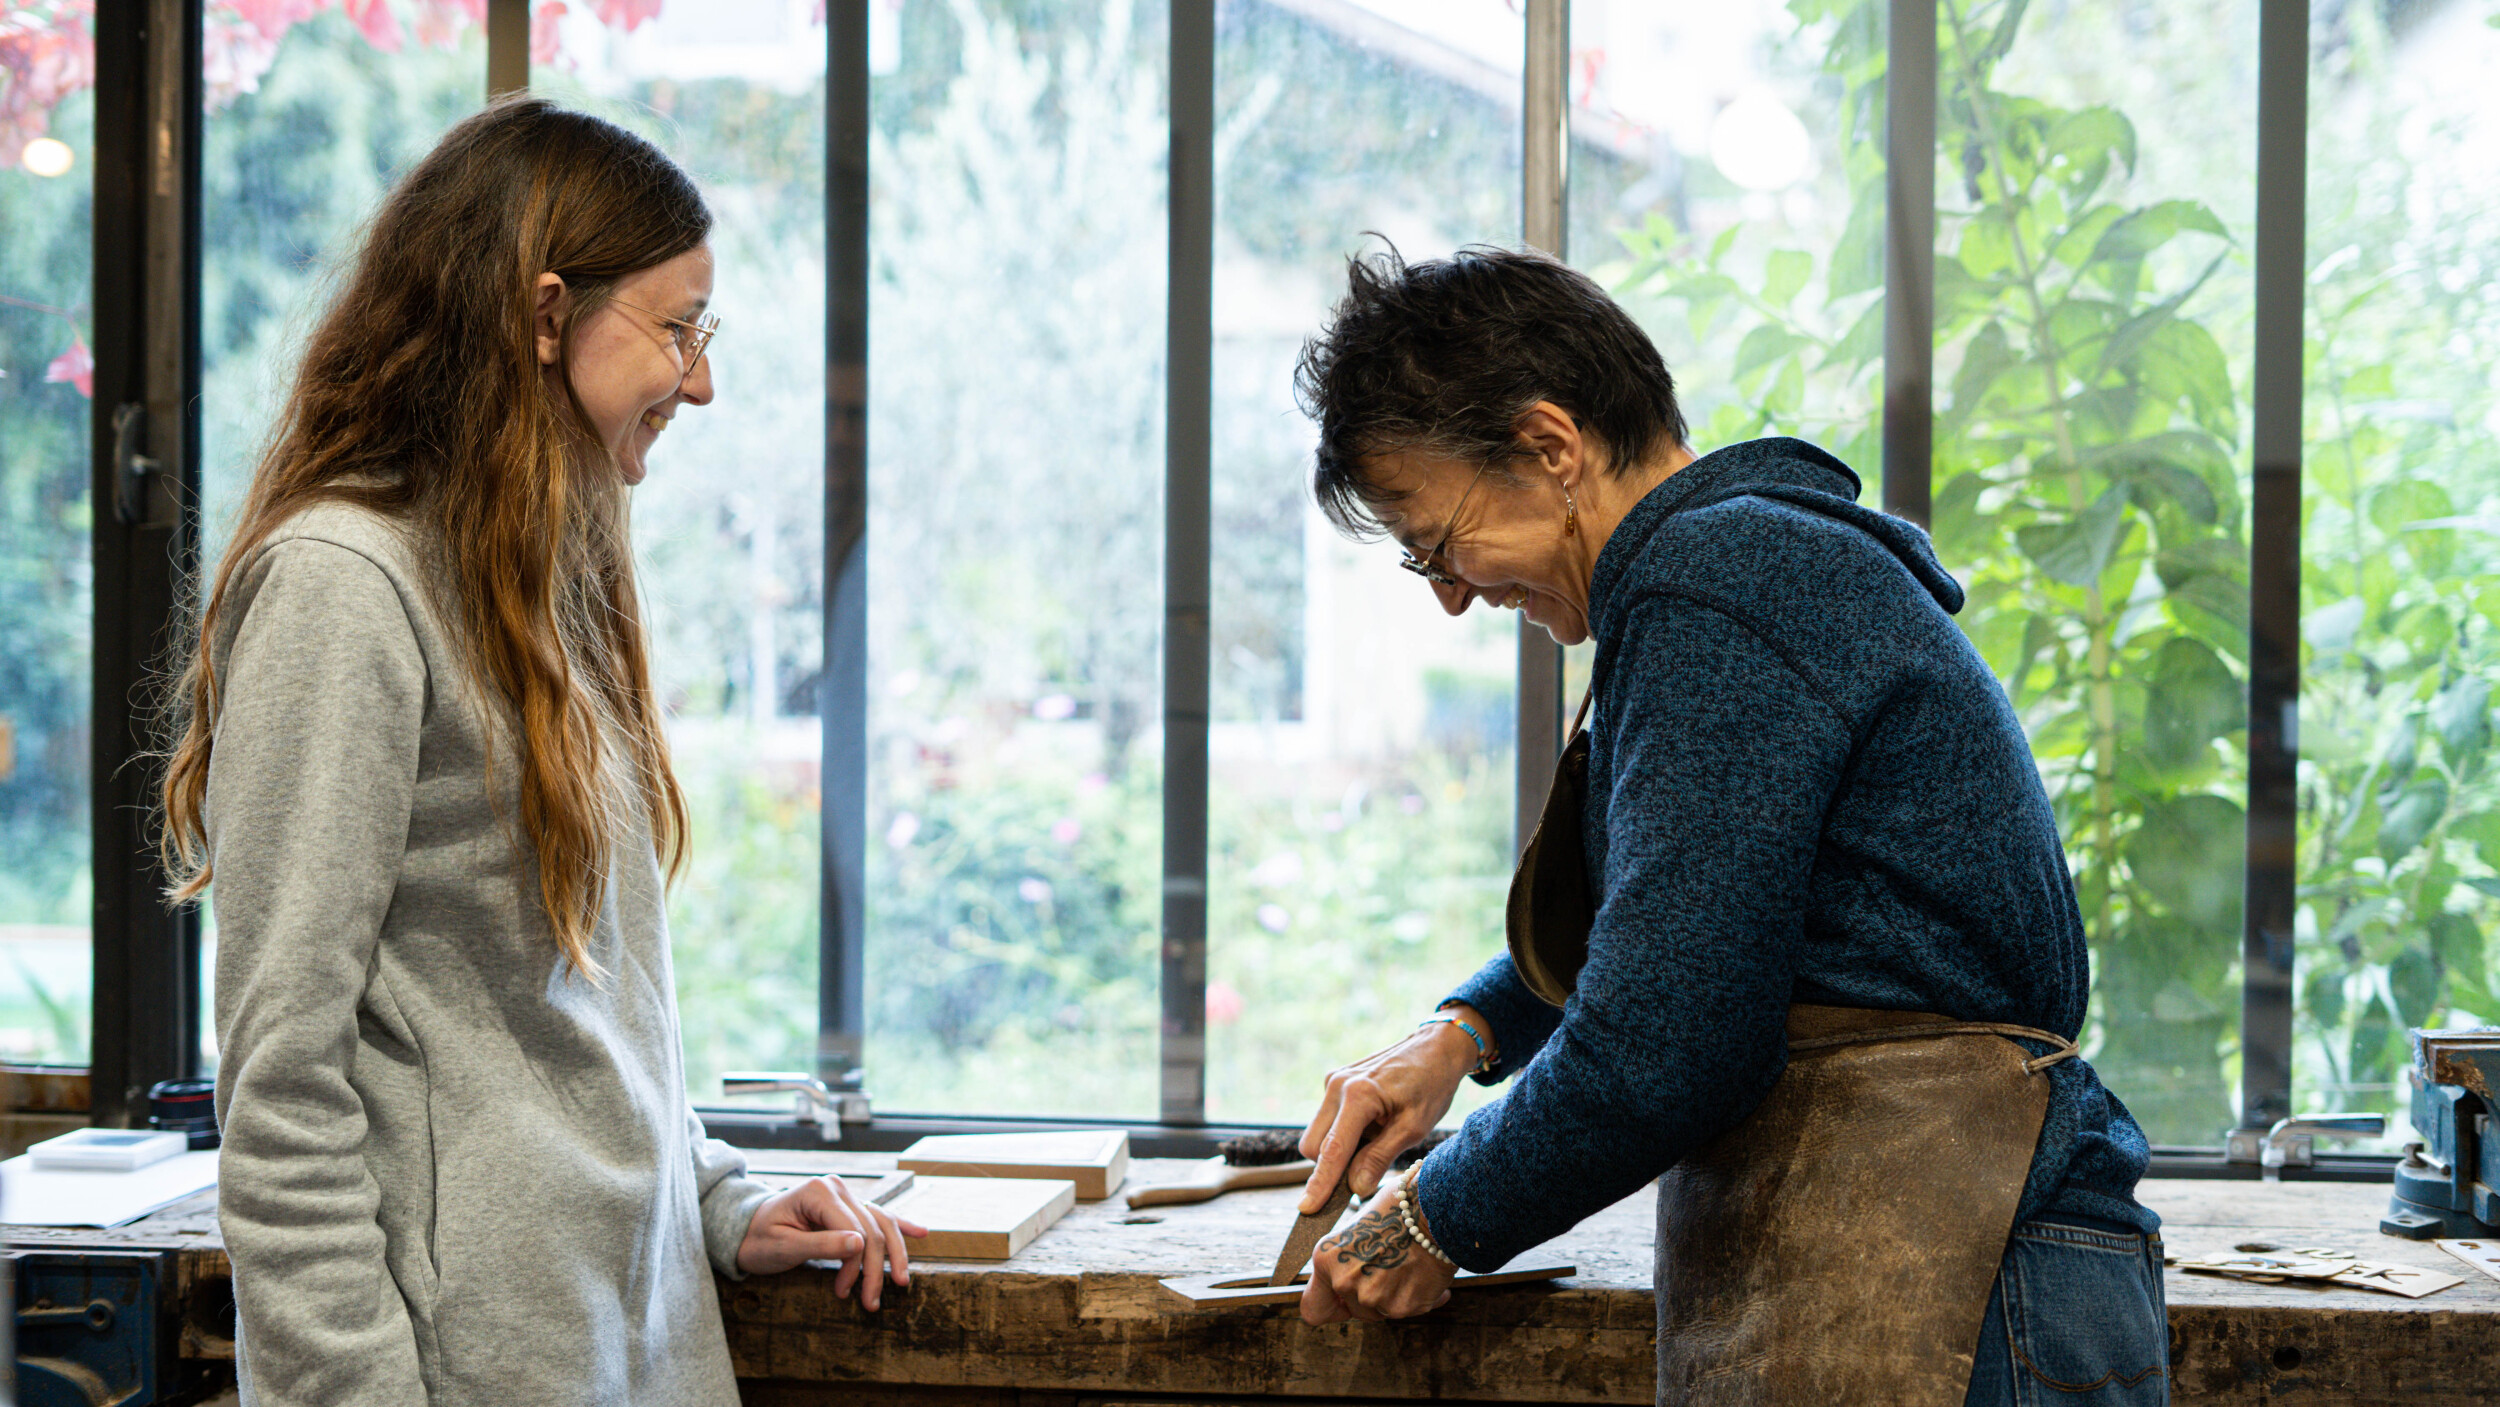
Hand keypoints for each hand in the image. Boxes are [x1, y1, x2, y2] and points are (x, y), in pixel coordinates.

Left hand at [734, 1175, 927, 1308]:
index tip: (847, 1293)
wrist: (744, 1231)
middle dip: (875, 1269)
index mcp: (820, 1191)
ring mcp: (844, 1194)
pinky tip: (921, 1233)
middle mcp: (837, 1187)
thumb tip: (860, 1244)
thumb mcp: (783, 1246)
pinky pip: (879, 1215)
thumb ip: (821, 1244)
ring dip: (893, 1255)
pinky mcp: (847, 1206)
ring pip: (882, 1223)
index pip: (855, 1230)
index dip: (857, 1265)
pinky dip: (900, 1226)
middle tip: (871, 1303)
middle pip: (872, 1229)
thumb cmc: (759, 1239)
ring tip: (902, 1282)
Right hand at [1297, 1004, 1489, 1212]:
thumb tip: (1354, 1188)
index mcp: (1358, 1095)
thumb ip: (1380, 1157)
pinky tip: (1373, 1125)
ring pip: (1318, 1134)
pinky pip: (1327, 1120)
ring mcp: (1332, 1081)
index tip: (1307, 1210)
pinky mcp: (1334, 1082)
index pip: (1331, 1151)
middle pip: (1314, 1146)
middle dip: (1332, 1165)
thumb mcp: (1414, 1128)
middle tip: (1370, 1165)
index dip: (1320, 1184)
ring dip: (1340, 1148)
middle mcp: (1336, 1085)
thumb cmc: (1431, 1086)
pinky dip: (1344, 1133)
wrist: (1436, 1047)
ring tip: (1379, 1137)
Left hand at [1299, 1174, 1457, 1323]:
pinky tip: (1428, 1276)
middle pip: (1353, 1310)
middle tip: (1391, 1273)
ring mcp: (1372, 1297)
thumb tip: (1346, 1275)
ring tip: (1411, 1268)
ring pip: (1380, 1312)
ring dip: (1396, 1297)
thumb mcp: (1358, 1226)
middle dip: (1372, 1297)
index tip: (1344, 1302)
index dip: (1331, 1307)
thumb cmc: (1399, 1206)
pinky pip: (1408, 1311)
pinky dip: (1420, 1298)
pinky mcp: (1401, 1307)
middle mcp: (1343, 1282)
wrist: (1436, 1207)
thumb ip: (1347, 1256)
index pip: (1312, 1308)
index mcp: (1325, 1259)